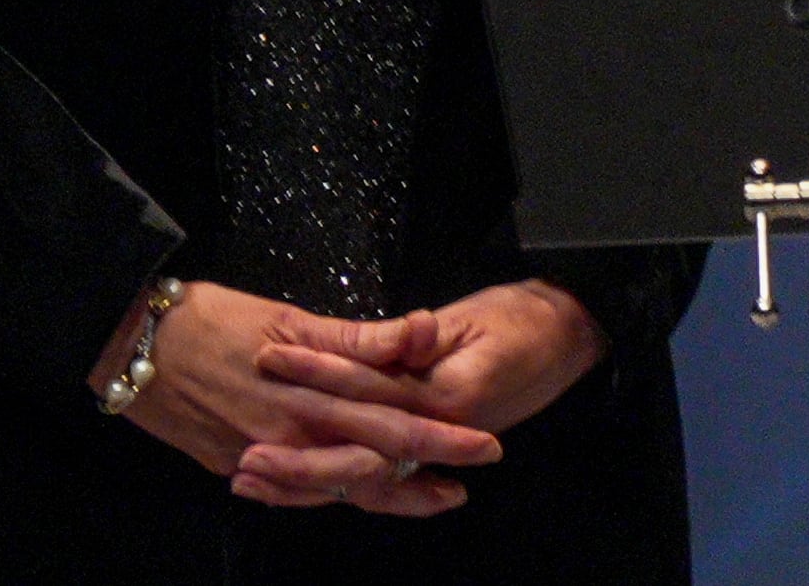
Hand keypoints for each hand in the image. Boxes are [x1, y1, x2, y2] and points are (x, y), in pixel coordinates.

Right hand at [92, 280, 495, 518]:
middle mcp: (292, 436)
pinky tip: (351, 494)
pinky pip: (291, 491)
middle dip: (423, 479)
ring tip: (428, 499)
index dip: (440, 440)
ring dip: (385, 495)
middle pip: (371, 468)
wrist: (133, 346)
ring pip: (334, 487)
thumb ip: (357, 338)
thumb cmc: (213, 318)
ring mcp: (261, 457)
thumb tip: (419, 335)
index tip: (484, 448)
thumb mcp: (290, 319)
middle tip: (465, 487)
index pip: (392, 425)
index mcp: (312, 396)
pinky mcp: (233, 464)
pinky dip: (324, 494)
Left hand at [235, 280, 605, 508]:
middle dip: (297, 458)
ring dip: (304, 482)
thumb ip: (424, 335)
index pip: (367, 388)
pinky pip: (374, 480)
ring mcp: (429, 446)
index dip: (316, 370)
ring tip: (249, 482)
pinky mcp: (426, 447)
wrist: (565, 337)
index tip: (269, 355)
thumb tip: (409, 331)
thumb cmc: (519, 321)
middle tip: (243, 457)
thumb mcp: (472, 319)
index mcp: (442, 397)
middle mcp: (433, 430)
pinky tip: (288, 489)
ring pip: (359, 478)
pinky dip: (331, 486)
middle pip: (354, 453)